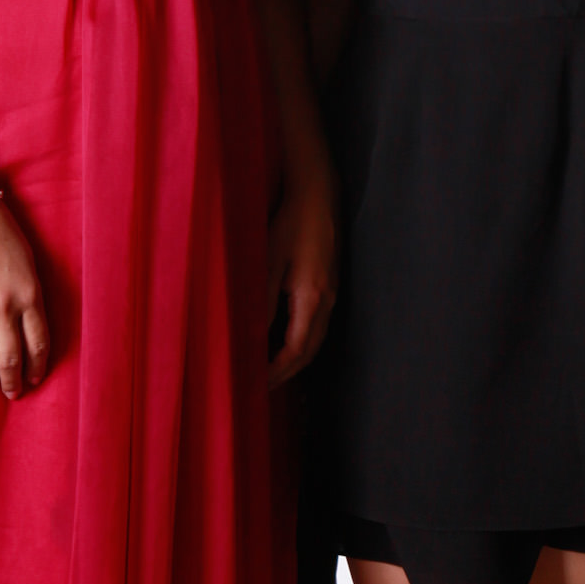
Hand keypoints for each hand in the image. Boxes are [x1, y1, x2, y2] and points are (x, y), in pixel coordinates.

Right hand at [0, 197, 49, 399]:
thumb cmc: (1, 234)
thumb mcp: (28, 265)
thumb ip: (29, 297)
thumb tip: (25, 329)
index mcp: (30, 295)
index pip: (38, 343)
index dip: (37, 367)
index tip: (35, 379)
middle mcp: (5, 306)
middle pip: (11, 358)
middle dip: (12, 382)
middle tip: (13, 394)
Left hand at [267, 150, 336, 387]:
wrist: (318, 197)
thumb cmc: (290, 225)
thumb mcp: (268, 263)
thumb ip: (262, 303)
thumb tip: (252, 337)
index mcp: (311, 298)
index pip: (295, 351)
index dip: (277, 371)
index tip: (257, 384)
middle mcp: (327, 301)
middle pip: (310, 352)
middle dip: (287, 373)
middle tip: (262, 386)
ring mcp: (332, 294)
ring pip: (316, 341)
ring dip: (295, 360)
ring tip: (271, 371)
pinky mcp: (330, 285)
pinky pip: (317, 326)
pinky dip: (301, 342)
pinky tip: (284, 342)